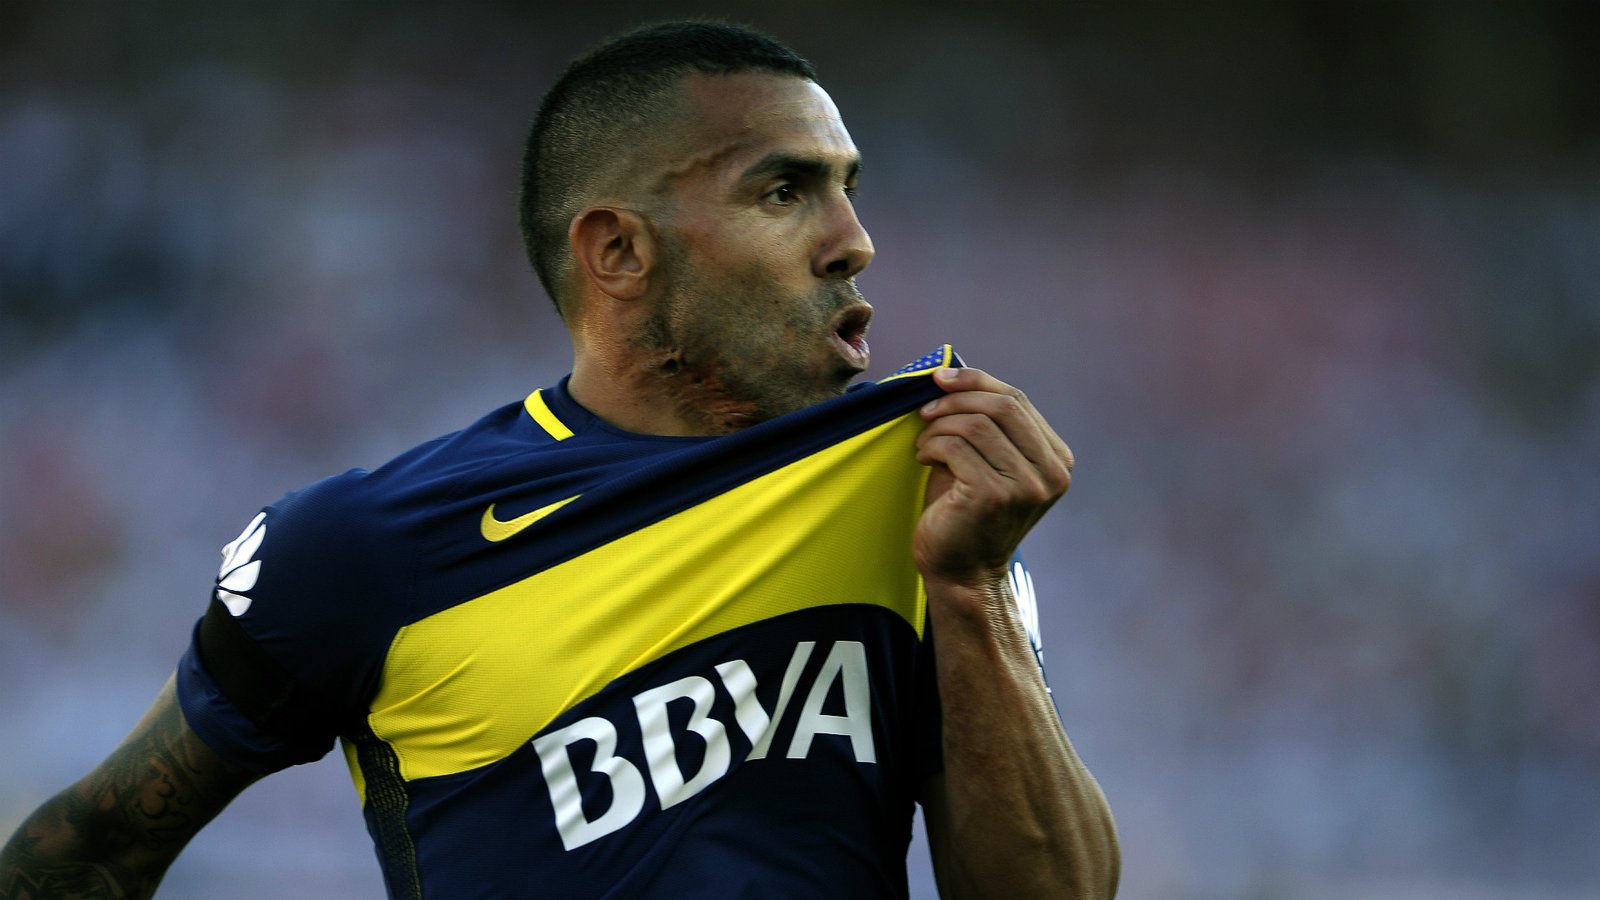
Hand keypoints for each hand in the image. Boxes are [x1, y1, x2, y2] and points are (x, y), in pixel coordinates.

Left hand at [913, 367, 1073, 587]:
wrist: (961, 569)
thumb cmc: (966, 510)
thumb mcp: (986, 460)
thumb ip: (986, 423)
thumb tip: (952, 373)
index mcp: (1057, 459)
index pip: (1018, 400)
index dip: (976, 381)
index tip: (941, 378)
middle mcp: (1052, 473)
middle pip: (1003, 406)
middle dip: (956, 399)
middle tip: (925, 410)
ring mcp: (1027, 487)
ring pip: (977, 424)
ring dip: (940, 426)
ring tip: (924, 443)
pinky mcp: (995, 497)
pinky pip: (956, 447)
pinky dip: (932, 445)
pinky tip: (924, 459)